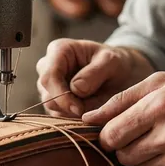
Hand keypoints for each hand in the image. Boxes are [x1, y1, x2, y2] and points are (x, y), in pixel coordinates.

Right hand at [35, 39, 153, 117]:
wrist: (117, 73)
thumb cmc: (114, 63)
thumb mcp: (111, 62)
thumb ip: (95, 73)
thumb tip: (76, 89)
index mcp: (59, 50)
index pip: (49, 77)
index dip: (61, 95)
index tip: (79, 109)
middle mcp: (47, 66)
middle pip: (47, 95)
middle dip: (68, 106)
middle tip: (92, 108)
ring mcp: (48, 85)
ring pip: (52, 107)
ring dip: (72, 111)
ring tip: (94, 103)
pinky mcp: (53, 99)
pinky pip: (58, 114)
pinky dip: (73, 115)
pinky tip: (89, 107)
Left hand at [82, 72, 164, 165]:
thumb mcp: (163, 83)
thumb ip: (121, 100)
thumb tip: (86, 119)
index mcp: (159, 106)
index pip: (111, 134)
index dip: (109, 135)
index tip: (117, 132)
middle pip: (122, 155)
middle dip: (126, 147)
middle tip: (145, 135)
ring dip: (146, 158)